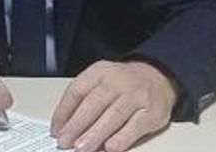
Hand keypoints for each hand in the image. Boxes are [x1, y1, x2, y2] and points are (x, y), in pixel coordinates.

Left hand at [50, 60, 176, 151]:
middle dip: (77, 125)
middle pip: (94, 103)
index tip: (56, 129)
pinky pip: (135, 126)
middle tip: (65, 142)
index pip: (78, 90)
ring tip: (82, 148)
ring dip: (95, 134)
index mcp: (101, 71)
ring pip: (113, 115)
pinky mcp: (152, 111)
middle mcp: (119, 81)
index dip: (64, 111)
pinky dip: (122, 138)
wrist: (159, 76)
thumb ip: (83, 99)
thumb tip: (64, 126)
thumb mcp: (101, 80)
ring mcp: (137, 96)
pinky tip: (110, 147)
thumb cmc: (123, 83)